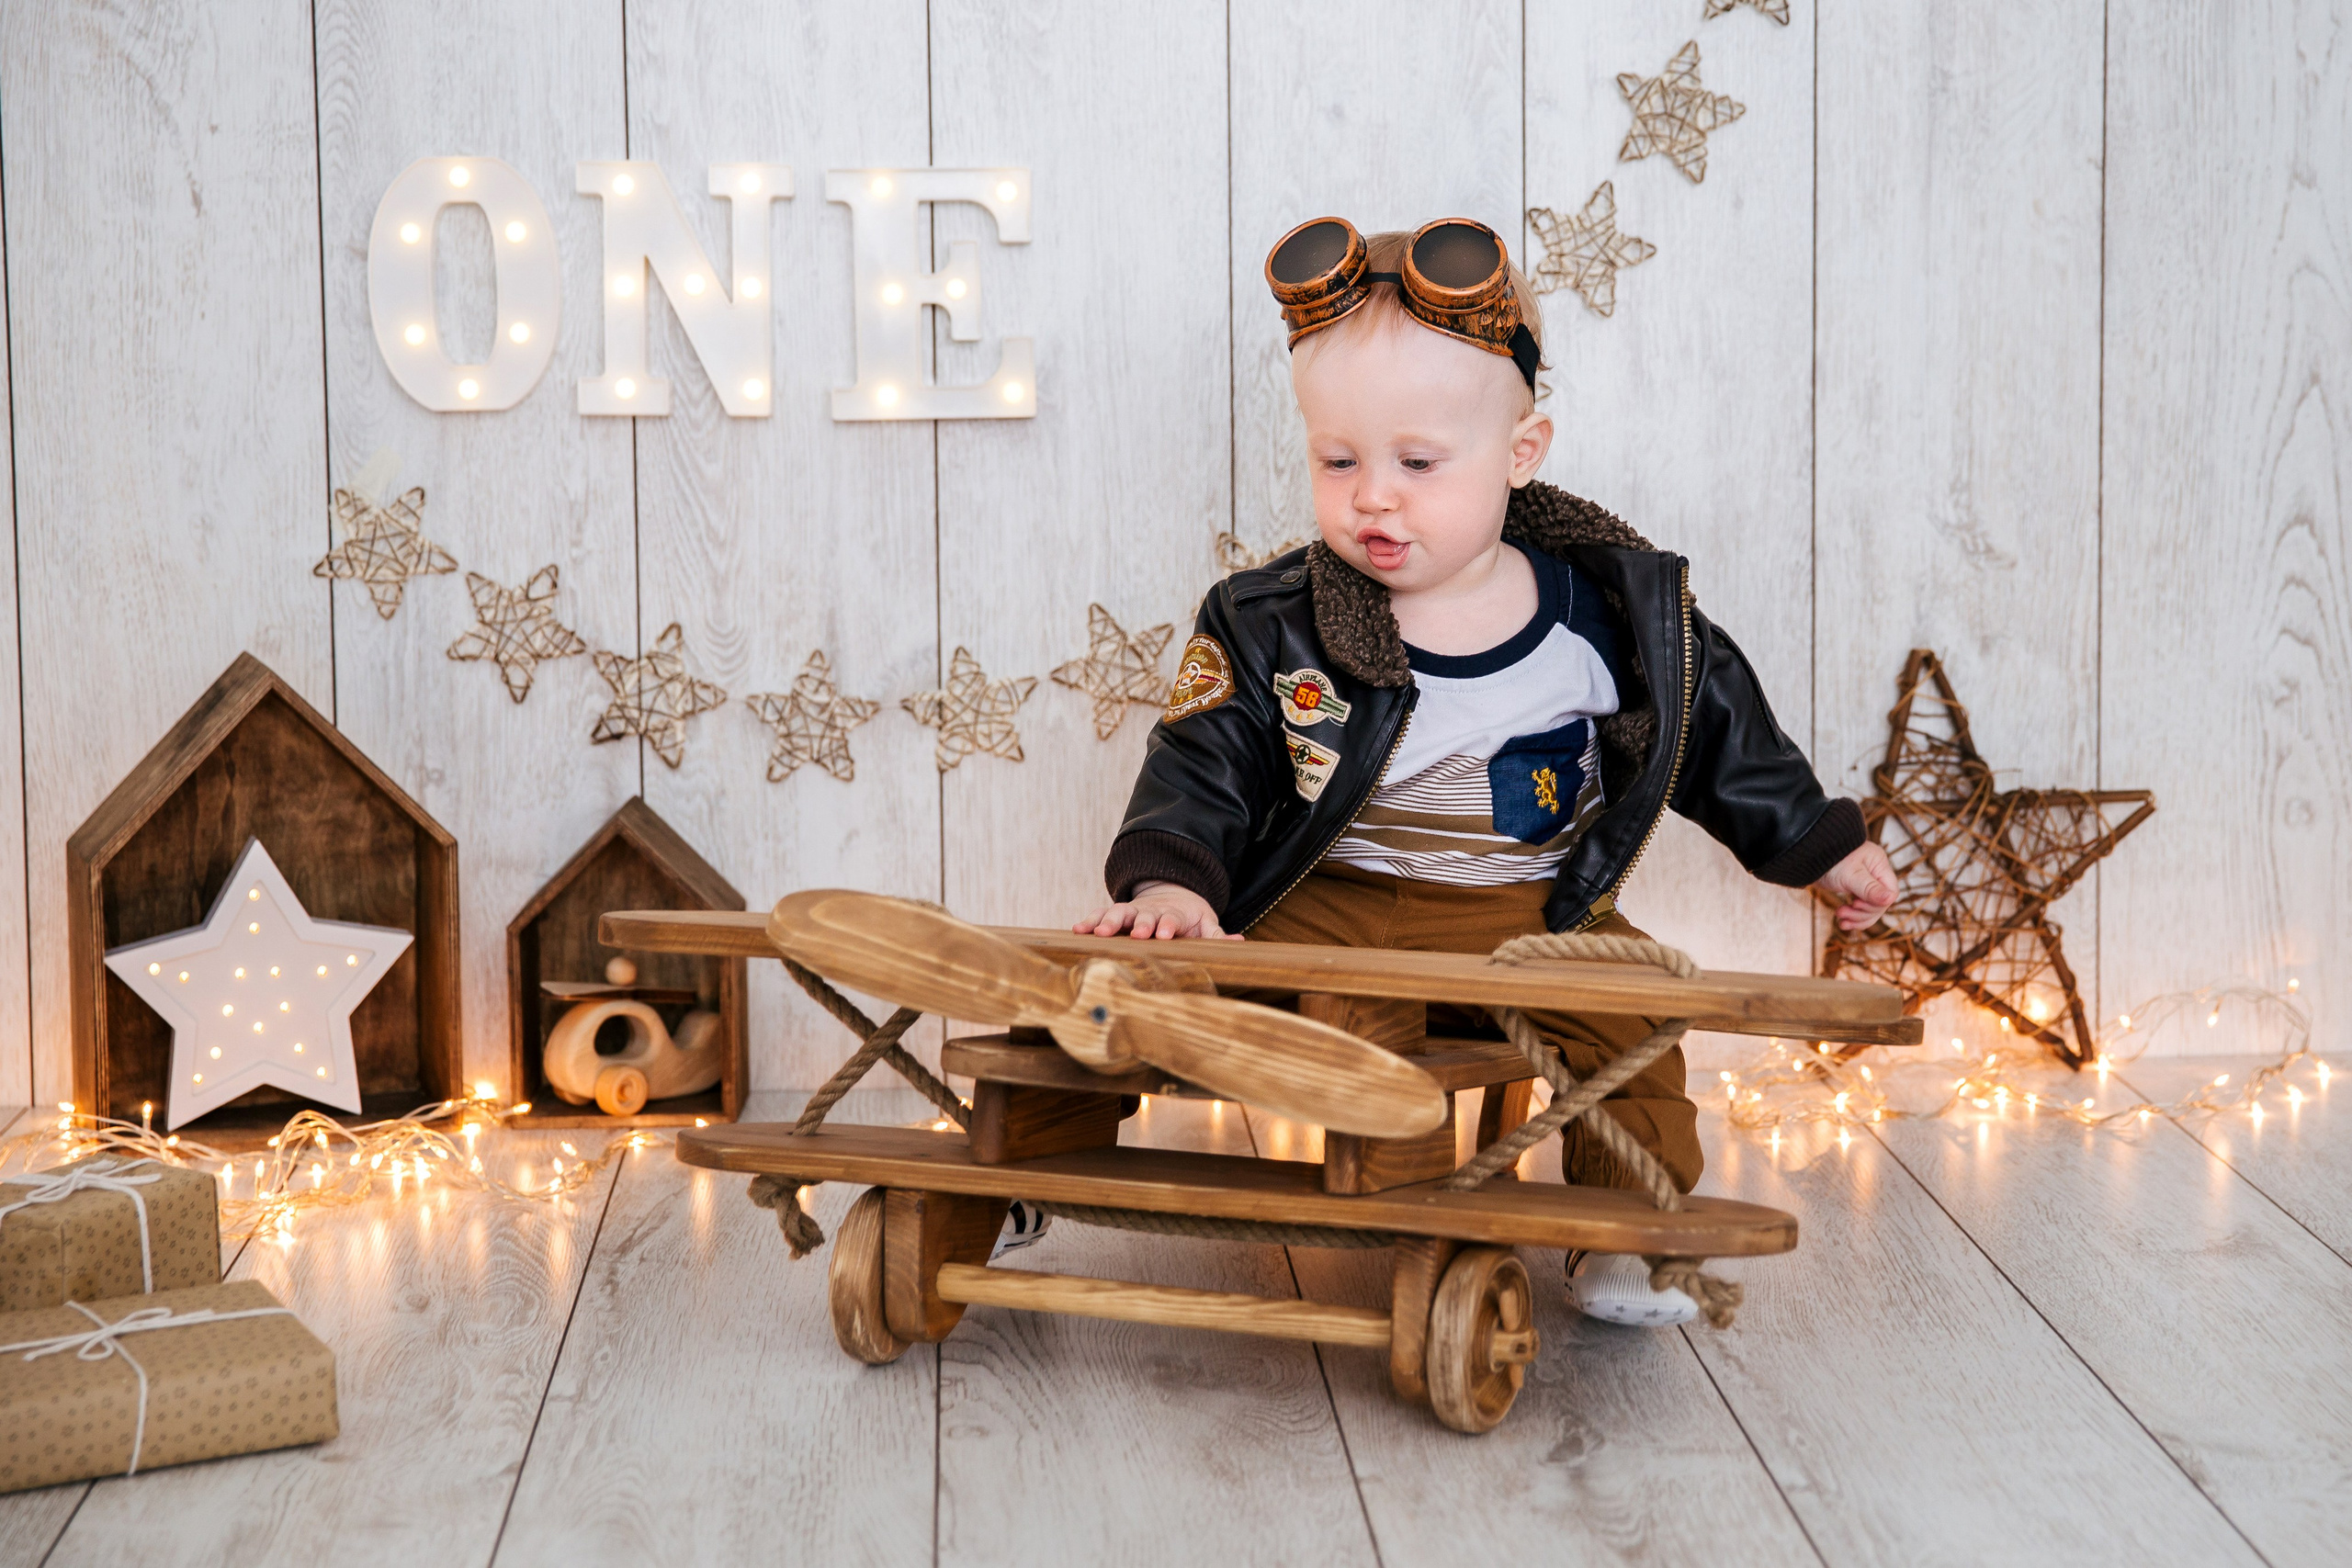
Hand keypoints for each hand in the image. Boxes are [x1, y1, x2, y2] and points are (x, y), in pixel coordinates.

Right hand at [1073, 881, 1238, 940]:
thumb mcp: (1206, 924)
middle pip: (1143, 915)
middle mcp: (1151, 911)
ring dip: (1107, 922)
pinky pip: (1101, 915)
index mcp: (1174, 914)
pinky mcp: (1118, 914)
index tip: (1163, 934)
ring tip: (1096, 933)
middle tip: (1134, 933)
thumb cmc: (1189, 918)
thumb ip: (1217, 935)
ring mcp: (1133, 911)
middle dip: (1139, 923)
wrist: (1172, 895)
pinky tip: (1077, 930)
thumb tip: (1238, 943)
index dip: (1167, 925)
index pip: (1171, 919)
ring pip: (1118, 913)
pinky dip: (1090, 921)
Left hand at [1815, 841, 1897, 931]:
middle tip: (1842, 912)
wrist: (1805, 857)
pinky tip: (1843, 923)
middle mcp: (1875, 873)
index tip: (1856, 904)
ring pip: (1870, 908)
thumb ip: (1869, 888)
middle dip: (1862, 913)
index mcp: (1879, 864)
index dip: (1876, 904)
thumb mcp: (1850, 875)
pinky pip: (1860, 908)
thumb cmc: (1829, 860)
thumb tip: (1891, 900)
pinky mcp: (1853, 888)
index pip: (1891, 892)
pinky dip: (1852, 917)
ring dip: (1856, 917)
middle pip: (1880, 903)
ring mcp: (1864, 881)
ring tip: (1840, 919)